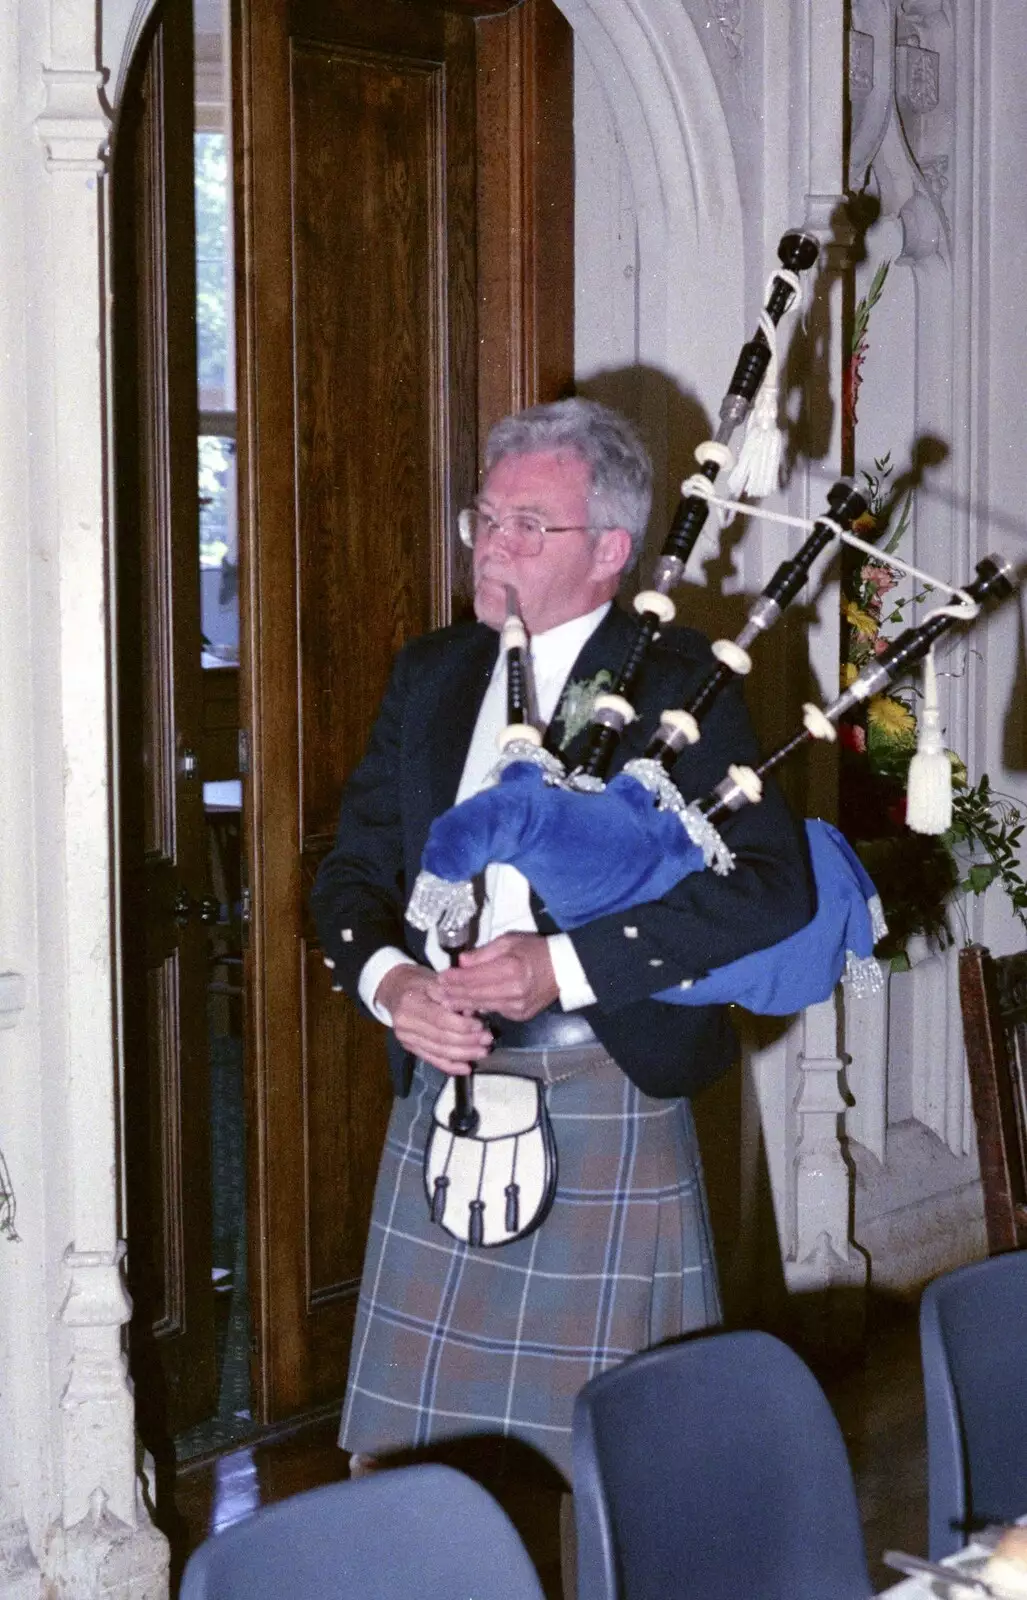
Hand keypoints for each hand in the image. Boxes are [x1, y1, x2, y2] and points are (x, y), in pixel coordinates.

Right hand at [375, 964, 491, 1075]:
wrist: (395, 989)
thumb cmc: (419, 983)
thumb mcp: (434, 980)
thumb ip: (452, 995)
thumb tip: (474, 1011)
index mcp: (411, 1002)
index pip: (439, 1018)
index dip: (461, 1025)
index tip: (480, 1025)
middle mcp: (405, 1023)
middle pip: (440, 1037)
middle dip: (467, 1041)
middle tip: (487, 1039)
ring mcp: (406, 1038)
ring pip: (438, 1051)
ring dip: (463, 1054)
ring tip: (482, 1051)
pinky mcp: (410, 1048)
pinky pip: (432, 1059)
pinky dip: (451, 1066)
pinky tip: (466, 1067)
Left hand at [435, 933, 558, 1021]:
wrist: (563, 969)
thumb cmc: (534, 950)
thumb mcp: (509, 941)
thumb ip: (483, 953)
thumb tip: (461, 962)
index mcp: (510, 969)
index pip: (474, 977)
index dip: (455, 979)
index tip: (440, 978)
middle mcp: (513, 991)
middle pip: (476, 995)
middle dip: (454, 994)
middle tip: (437, 993)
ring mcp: (518, 1007)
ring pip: (483, 1006)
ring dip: (463, 1004)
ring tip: (446, 1002)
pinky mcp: (520, 1016)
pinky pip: (495, 1011)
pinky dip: (480, 1009)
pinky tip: (467, 1007)